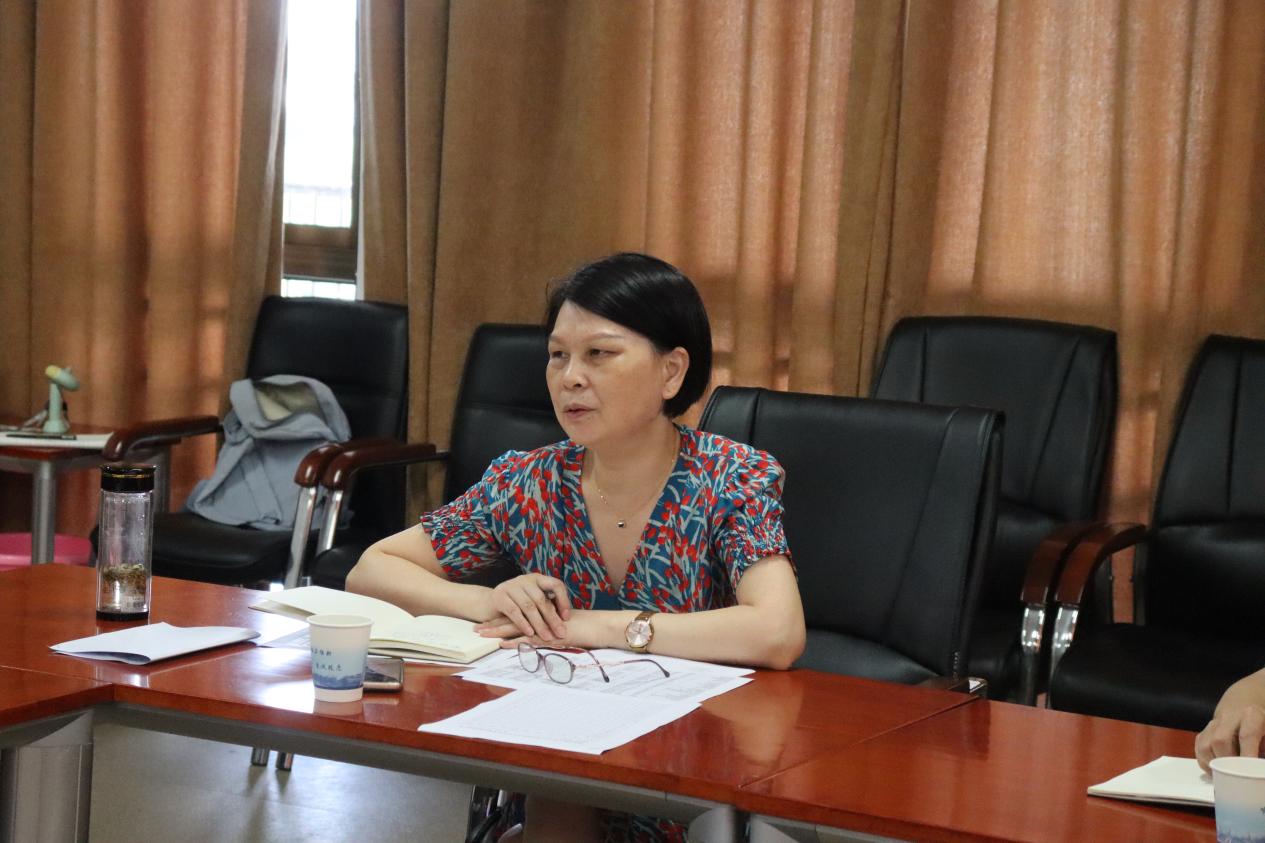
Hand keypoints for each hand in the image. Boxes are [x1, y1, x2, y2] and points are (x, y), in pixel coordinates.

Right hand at [475, 574, 571, 641]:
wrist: (487, 603)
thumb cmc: (515, 604)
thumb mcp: (532, 601)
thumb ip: (546, 605)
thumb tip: (566, 620)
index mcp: (537, 579)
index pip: (556, 585)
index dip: (563, 600)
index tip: (567, 618)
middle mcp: (525, 580)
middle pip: (542, 600)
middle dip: (552, 619)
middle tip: (561, 633)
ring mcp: (511, 587)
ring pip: (529, 607)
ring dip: (539, 624)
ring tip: (547, 637)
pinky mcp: (500, 596)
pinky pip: (514, 611)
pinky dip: (523, 623)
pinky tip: (529, 633)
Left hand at [486, 609, 605, 650]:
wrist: (596, 627)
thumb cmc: (582, 628)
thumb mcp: (560, 627)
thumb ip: (548, 628)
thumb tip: (537, 633)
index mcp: (539, 616)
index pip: (517, 616)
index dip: (501, 620)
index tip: (486, 624)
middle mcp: (539, 618)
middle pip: (512, 620)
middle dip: (493, 625)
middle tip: (476, 629)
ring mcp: (543, 627)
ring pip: (516, 628)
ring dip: (498, 632)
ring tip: (482, 635)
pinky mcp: (549, 636)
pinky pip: (529, 639)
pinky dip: (515, 642)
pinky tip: (502, 645)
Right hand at [1196, 704, 1264, 771]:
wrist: (1244, 705)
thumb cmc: (1261, 723)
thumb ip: (1264, 748)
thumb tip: (1261, 769)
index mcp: (1251, 716)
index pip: (1246, 736)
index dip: (1247, 755)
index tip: (1250, 772)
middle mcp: (1228, 717)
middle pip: (1220, 741)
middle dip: (1227, 762)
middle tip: (1236, 776)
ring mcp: (1213, 724)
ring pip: (1205, 745)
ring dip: (1214, 764)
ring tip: (1225, 775)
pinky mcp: (1204, 731)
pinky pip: (1199, 748)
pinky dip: (1205, 762)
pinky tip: (1215, 770)